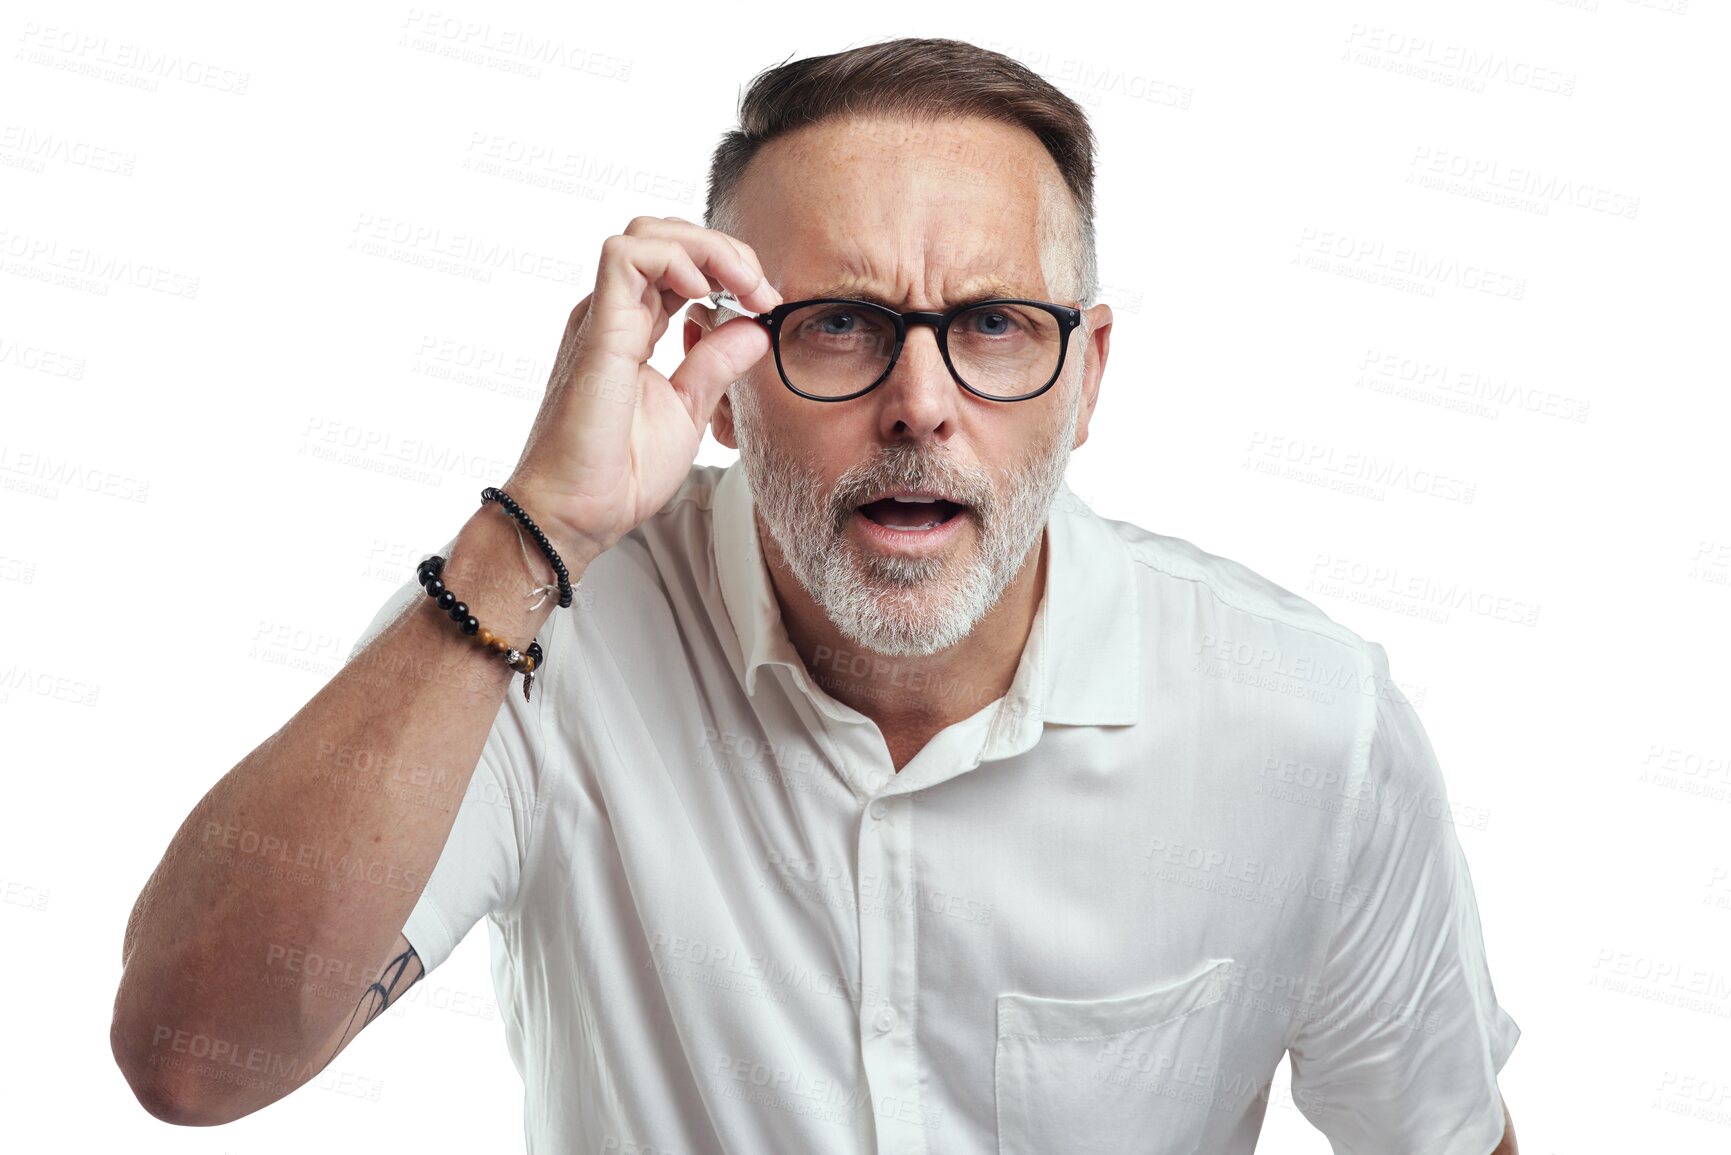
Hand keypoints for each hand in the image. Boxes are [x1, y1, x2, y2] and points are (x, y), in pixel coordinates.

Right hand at [503, 215, 779, 567]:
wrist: (575, 513)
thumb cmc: (619, 472)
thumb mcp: (688, 410)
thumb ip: (717, 364)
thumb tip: (754, 328)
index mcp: (632, 327)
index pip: (680, 265)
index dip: (729, 271)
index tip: (766, 304)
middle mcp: (613, 313)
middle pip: (665, 235)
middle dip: (725, 249)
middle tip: (762, 290)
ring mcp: (602, 317)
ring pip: (647, 233)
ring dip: (707, 248)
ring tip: (743, 287)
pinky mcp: (597, 330)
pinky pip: (627, 256)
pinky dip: (675, 259)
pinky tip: (706, 294)